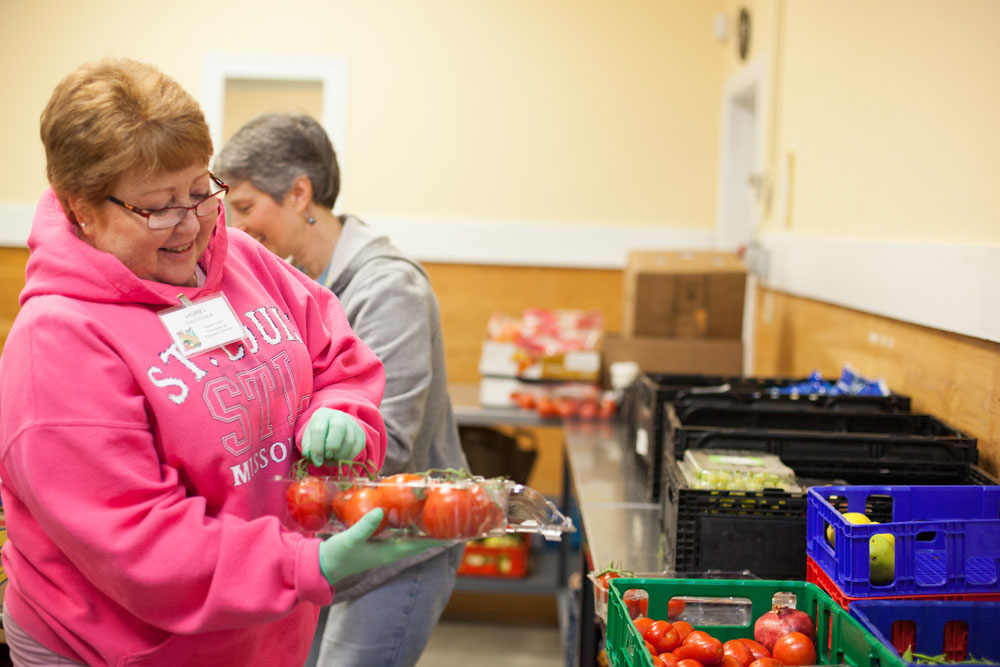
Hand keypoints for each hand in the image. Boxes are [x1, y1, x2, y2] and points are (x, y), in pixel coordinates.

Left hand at [301, 408, 365, 465]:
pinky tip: (337, 460)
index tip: (316, 461)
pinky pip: (355, 450)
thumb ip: (307, 446)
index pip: (319, 429)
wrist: (336, 427)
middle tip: (326, 458)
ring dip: (338, 456)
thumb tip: (309, 455)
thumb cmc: (320, 433)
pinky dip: (346, 459)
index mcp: (322, 415)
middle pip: (338, 428)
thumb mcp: (309, 437)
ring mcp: (352, 426)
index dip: (317, 448)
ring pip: (349, 442)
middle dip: (331, 448)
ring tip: (330, 460)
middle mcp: (339, 417)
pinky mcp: (360, 437)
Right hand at [318, 508, 448, 583]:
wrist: (320, 565)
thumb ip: (364, 526)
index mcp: (389, 553)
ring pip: (406, 532)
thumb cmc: (336, 556)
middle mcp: (390, 550)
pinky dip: (401, 519)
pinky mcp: (374, 540)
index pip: (419, 544)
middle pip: (417, 537)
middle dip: (431, 526)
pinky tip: (402, 507)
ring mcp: (383, 545)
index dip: (437, 538)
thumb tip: (381, 510)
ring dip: (417, 521)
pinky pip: (393, 528)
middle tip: (445, 510)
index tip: (455, 531)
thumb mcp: (350, 539)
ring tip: (430, 506)